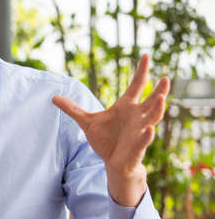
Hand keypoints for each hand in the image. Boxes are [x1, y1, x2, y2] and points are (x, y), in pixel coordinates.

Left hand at [52, 54, 169, 205]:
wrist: (112, 163)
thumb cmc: (105, 140)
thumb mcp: (86, 122)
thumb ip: (72, 109)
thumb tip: (54, 97)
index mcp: (126, 107)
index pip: (136, 86)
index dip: (141, 72)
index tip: (145, 56)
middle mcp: (136, 117)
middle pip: (151, 101)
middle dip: (159, 90)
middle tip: (165, 78)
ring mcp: (139, 131)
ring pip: (152, 118)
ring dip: (157, 109)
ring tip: (161, 99)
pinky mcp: (137, 146)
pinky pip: (144, 139)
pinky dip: (147, 135)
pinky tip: (150, 129)